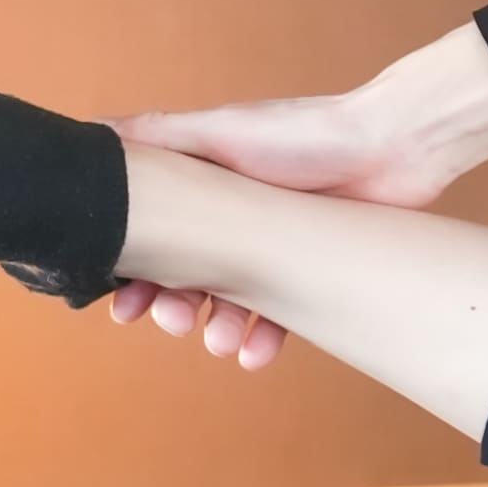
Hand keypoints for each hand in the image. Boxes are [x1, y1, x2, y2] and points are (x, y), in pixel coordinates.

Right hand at [104, 23, 487, 367]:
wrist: (396, 147)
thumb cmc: (306, 133)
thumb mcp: (219, 131)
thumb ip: (156, 138)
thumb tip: (91, 135)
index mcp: (205, 187)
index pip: (155, 238)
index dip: (133, 273)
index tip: (120, 305)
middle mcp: (236, 215)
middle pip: (188, 275)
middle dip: (174, 304)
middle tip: (171, 322)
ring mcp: (276, 243)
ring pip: (233, 299)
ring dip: (220, 327)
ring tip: (222, 342)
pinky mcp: (315, 266)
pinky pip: (283, 313)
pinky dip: (266, 337)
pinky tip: (256, 355)